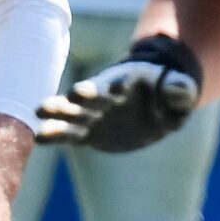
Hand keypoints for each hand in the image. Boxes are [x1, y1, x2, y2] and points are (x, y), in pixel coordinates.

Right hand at [33, 37, 200, 152]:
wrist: (154, 100)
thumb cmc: (169, 90)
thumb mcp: (180, 89)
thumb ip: (180, 89)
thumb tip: (180, 89)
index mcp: (127, 83)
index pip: (118, 83)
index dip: (115, 85)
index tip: (109, 88)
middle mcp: (106, 97)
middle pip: (89, 96)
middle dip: (79, 96)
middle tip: (62, 98)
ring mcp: (94, 114)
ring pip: (73, 114)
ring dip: (58, 112)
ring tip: (38, 112)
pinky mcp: (89, 132)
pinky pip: (70, 135)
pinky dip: (55, 135)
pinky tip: (38, 137)